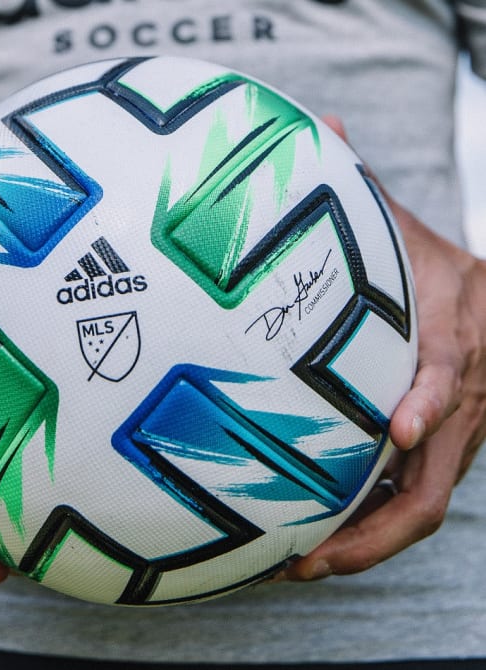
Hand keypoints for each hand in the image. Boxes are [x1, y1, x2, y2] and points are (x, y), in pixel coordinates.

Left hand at [284, 119, 485, 579]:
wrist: (479, 297)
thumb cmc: (428, 264)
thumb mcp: (400, 228)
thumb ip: (361, 191)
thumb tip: (321, 125)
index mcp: (458, 335)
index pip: (454, 371)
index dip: (436, 393)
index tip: (404, 423)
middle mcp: (463, 399)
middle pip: (436, 480)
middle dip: (376, 528)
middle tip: (309, 556)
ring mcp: (451, 436)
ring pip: (417, 509)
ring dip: (360, 545)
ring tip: (295, 566)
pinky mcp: (433, 454)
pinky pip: (399, 501)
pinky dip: (359, 528)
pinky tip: (305, 539)